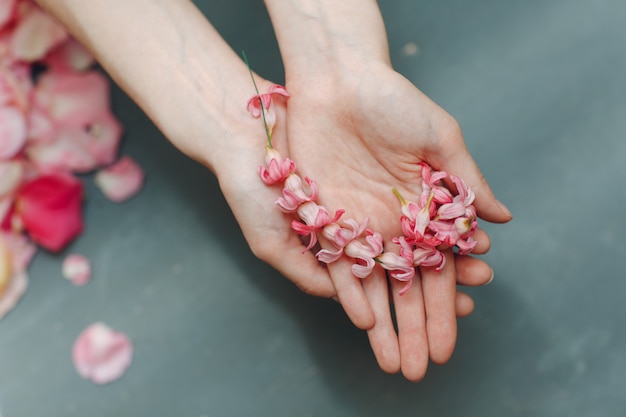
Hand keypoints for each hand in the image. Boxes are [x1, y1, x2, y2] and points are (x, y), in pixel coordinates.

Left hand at [276, 61, 510, 379]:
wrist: (337, 82)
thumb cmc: (393, 101)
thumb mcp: (439, 136)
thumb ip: (466, 179)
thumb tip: (502, 218)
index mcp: (424, 210)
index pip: (440, 268)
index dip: (449, 302)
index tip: (458, 334)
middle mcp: (393, 225)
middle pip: (407, 287)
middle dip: (418, 327)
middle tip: (426, 367)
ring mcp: (358, 225)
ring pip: (373, 286)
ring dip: (384, 325)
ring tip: (395, 362)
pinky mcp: (325, 219)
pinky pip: (337, 264)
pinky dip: (351, 292)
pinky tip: (365, 321)